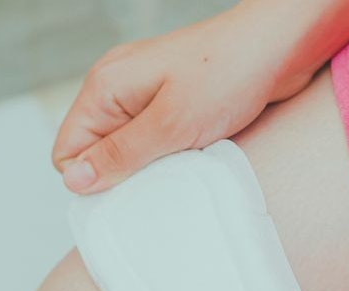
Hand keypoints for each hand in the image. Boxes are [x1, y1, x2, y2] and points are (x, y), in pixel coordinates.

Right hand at [51, 3, 317, 193]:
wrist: (280, 46)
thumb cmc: (228, 74)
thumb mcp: (171, 124)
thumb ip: (121, 154)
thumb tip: (74, 182)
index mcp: (105, 86)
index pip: (68, 151)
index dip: (94, 177)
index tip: (132, 186)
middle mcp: (117, 88)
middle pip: (96, 152)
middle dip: (124, 173)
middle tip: (163, 174)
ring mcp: (144, 95)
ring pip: (127, 150)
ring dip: (151, 166)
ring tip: (183, 161)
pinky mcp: (170, 103)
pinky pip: (154, 142)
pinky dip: (170, 155)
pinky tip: (193, 154)